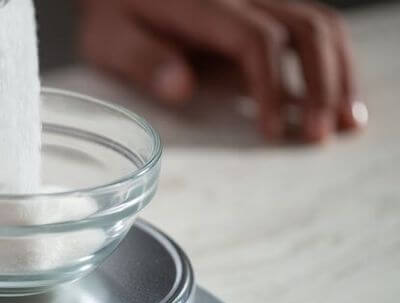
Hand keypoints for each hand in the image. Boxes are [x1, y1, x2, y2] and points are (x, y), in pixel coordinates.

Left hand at [79, 0, 365, 142]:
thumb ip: (141, 59)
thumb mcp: (109, 38)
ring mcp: (257, 2)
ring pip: (319, 26)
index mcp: (202, 5)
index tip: (270, 130)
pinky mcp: (264, 14)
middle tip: (318, 135)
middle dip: (321, 84)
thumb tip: (180, 86)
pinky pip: (310, 31)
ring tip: (346, 124)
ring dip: (338, 75)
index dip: (270, 86)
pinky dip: (331, 66)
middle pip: (305, 27)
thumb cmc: (114, 14)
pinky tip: (337, 102)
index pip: (255, 39)